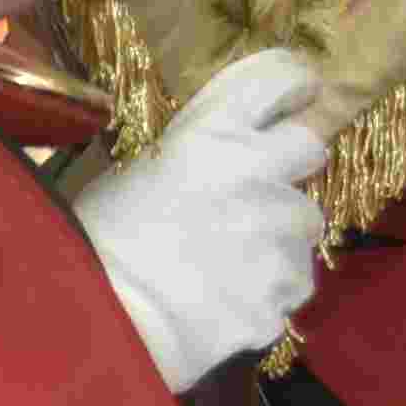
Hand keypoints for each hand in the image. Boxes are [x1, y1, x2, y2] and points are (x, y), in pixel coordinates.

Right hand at [71, 45, 337, 392]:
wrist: (101, 325)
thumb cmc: (94, 246)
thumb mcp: (135, 176)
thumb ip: (191, 157)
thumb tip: (216, 159)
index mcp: (210, 137)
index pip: (277, 79)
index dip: (293, 84)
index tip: (298, 94)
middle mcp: (258, 175)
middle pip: (310, 150)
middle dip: (289, 168)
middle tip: (252, 194)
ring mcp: (280, 236)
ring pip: (304, 226)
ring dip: (277, 237)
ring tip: (228, 265)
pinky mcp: (287, 290)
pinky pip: (291, 284)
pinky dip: (268, 291)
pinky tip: (227, 301)